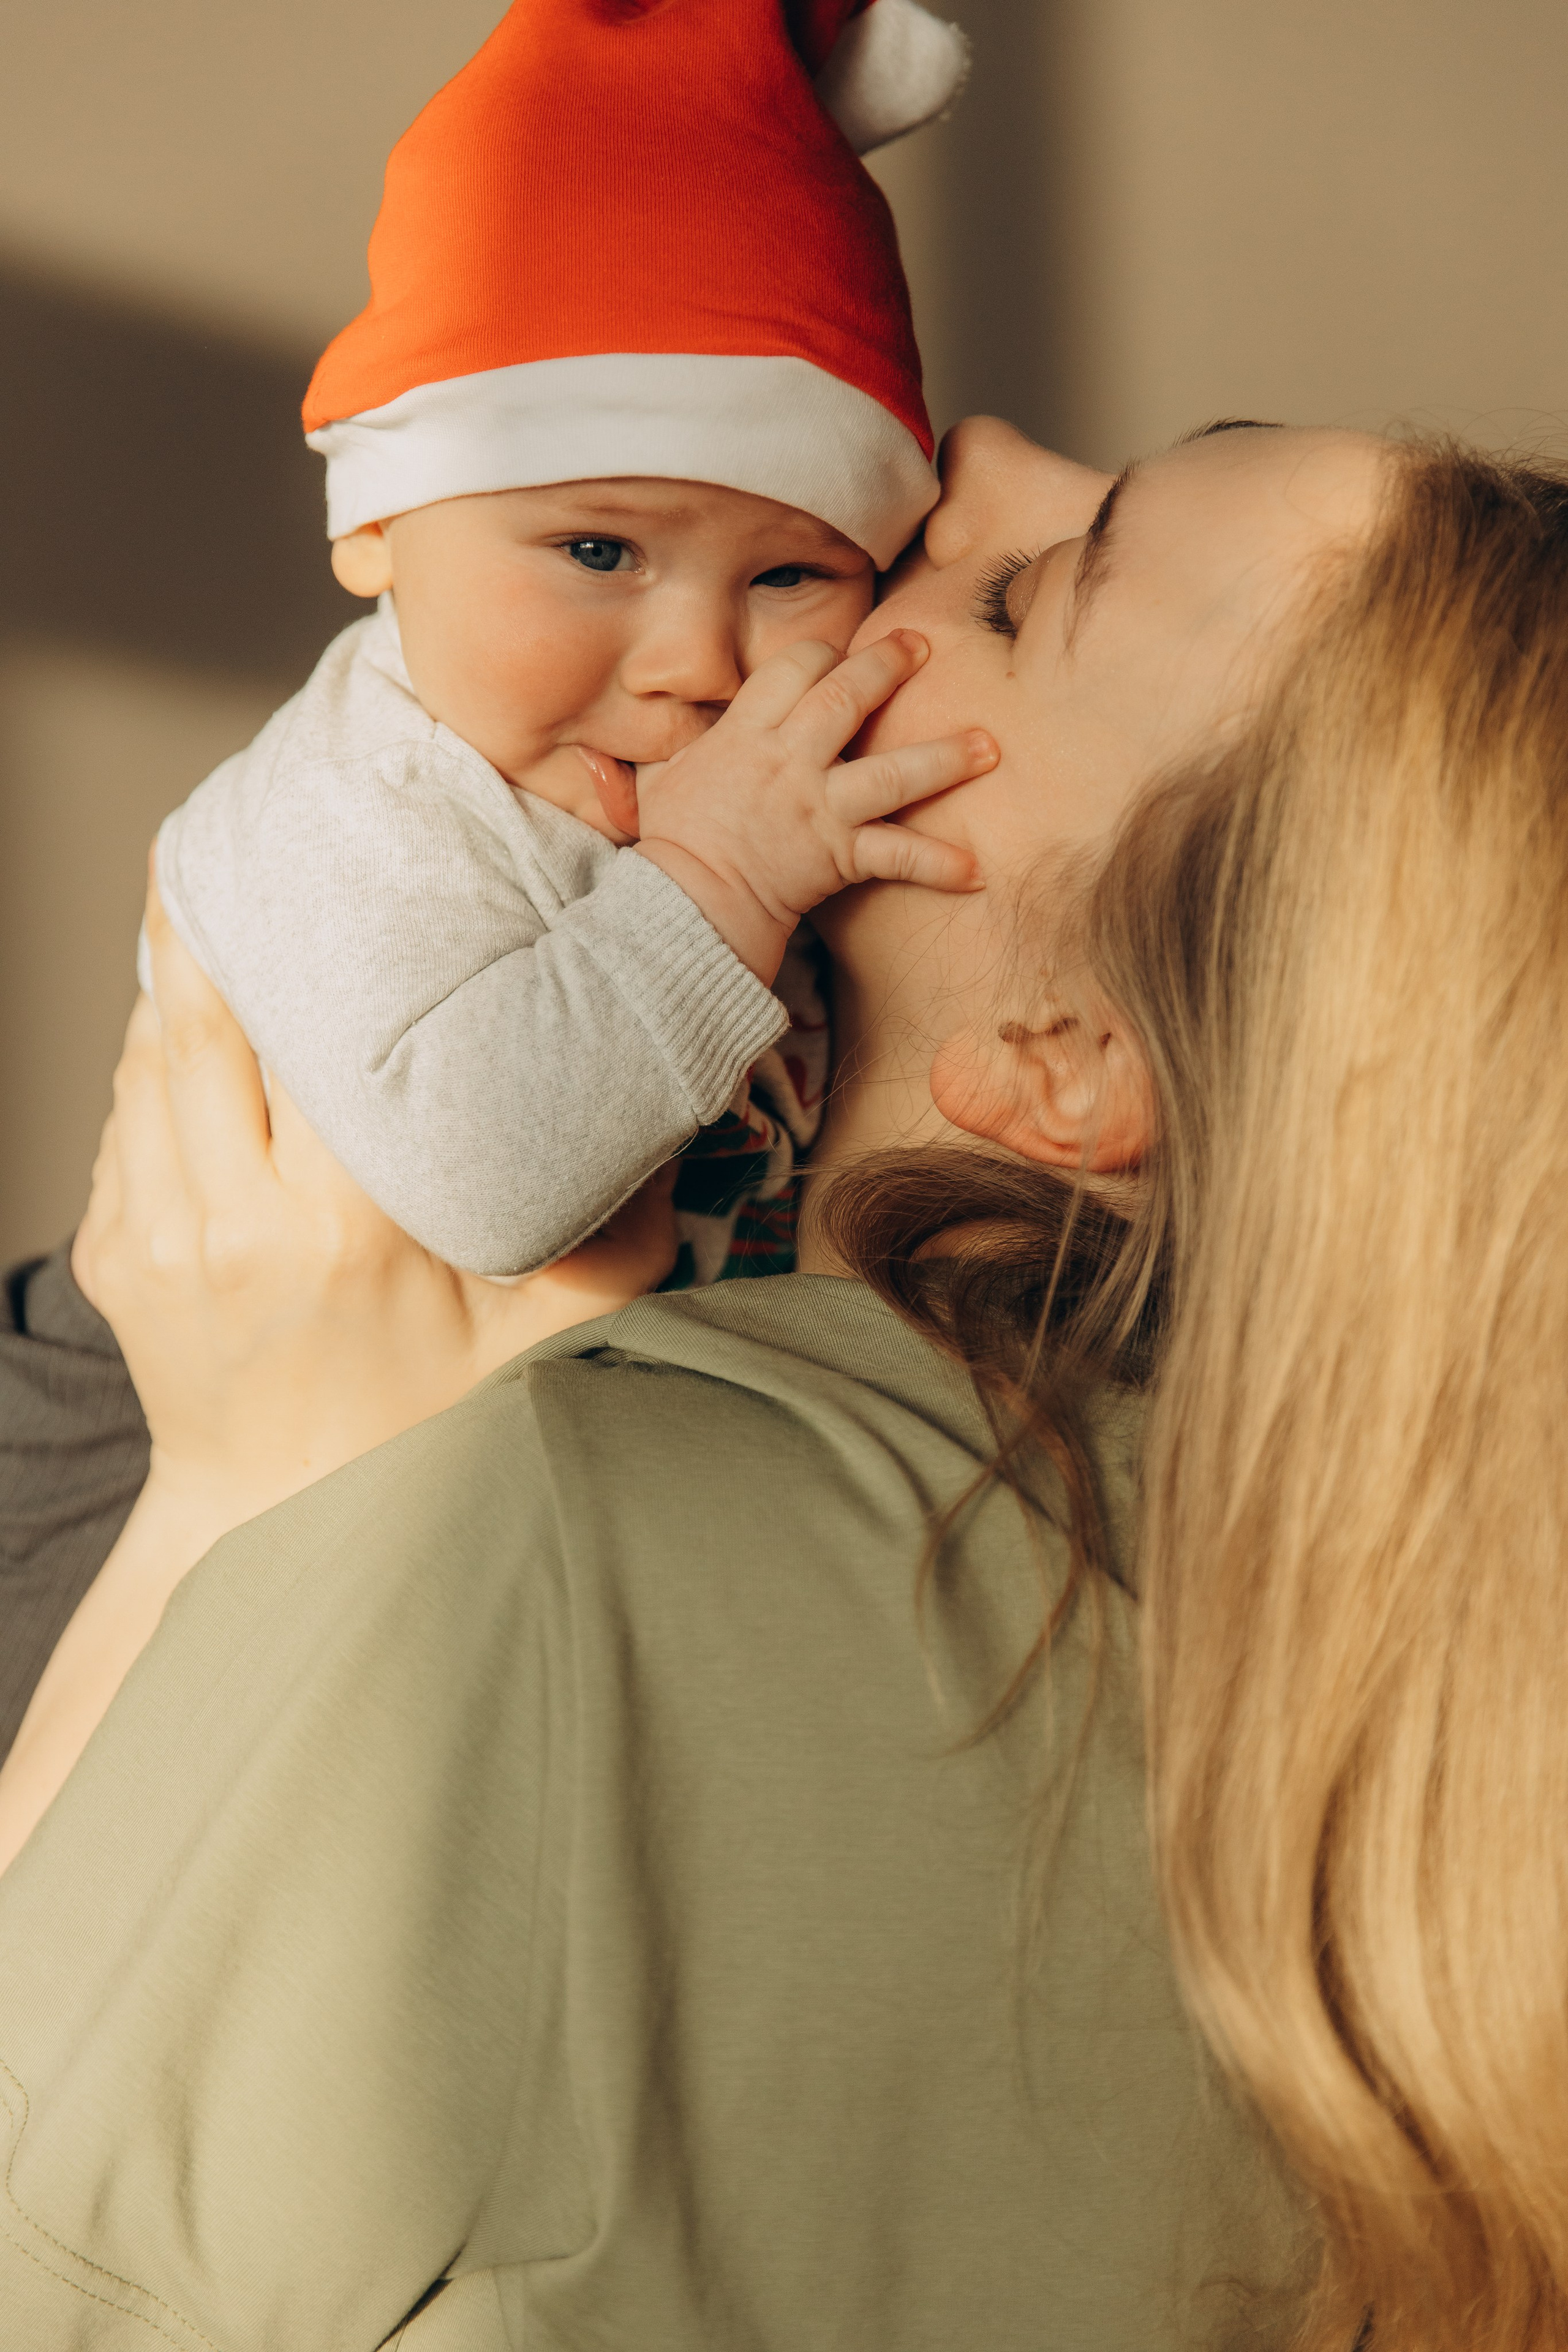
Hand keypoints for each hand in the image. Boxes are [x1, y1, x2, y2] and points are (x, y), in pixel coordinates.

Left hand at [74, 881, 676, 1535]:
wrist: (280, 1531)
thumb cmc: (429, 1438)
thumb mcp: (552, 1346)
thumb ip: (616, 1229)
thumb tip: (663, 1103)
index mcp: (346, 1231)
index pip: (312, 1040)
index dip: (310, 939)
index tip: (327, 859)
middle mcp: (231, 1223)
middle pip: (200, 1021)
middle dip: (212, 915)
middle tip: (236, 825)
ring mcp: (156, 1239)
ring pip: (147, 1057)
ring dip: (178, 976)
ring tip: (214, 893)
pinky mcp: (115, 1254)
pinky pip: (124, 1115)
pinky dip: (156, 1053)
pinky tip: (196, 1013)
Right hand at [633, 630, 994, 982]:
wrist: (684, 906)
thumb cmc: (675, 842)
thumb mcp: (664, 775)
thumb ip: (677, 740)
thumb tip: (669, 715)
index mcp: (747, 733)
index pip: (794, 668)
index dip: (822, 654)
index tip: (840, 653)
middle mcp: (790, 760)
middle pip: (847, 697)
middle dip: (888, 665)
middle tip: (924, 645)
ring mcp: (819, 807)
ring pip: (893, 772)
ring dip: (946, 758)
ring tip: (989, 746)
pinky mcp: (839, 855)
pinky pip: (898, 856)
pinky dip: (937, 864)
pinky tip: (975, 870)